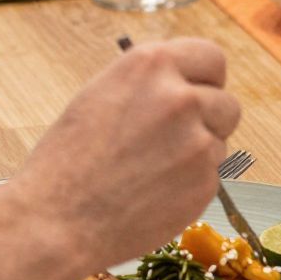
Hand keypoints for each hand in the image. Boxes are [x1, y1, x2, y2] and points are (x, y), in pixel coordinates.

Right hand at [5, 40, 241, 271]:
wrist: (55, 223)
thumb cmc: (67, 163)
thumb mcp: (100, 98)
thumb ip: (149, 85)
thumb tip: (186, 83)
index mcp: (149, 65)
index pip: (210, 57)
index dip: (205, 78)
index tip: (197, 92)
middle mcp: (180, 96)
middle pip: (225, 101)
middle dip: (208, 119)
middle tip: (174, 139)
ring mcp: (197, 139)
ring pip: (219, 140)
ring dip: (199, 152)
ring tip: (151, 169)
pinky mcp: (205, 180)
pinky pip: (211, 175)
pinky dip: (190, 184)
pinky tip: (153, 193)